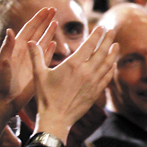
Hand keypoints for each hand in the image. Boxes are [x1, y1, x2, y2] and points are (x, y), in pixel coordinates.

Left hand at [0, 7, 57, 114]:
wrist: (7, 100)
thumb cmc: (2, 82)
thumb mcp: (3, 63)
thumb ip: (6, 47)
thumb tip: (10, 30)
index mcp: (17, 47)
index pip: (29, 28)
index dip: (38, 18)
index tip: (47, 9)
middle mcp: (25, 51)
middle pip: (37, 31)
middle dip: (45, 20)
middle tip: (54, 10)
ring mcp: (32, 59)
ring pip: (43, 41)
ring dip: (49, 31)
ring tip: (56, 22)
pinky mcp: (38, 68)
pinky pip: (46, 55)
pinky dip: (51, 48)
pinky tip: (55, 43)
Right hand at [29, 25, 117, 142]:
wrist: (56, 119)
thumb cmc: (46, 97)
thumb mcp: (39, 75)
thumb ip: (36, 56)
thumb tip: (29, 42)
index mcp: (73, 65)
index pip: (89, 45)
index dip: (96, 34)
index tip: (101, 27)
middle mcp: (86, 71)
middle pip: (102, 52)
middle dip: (108, 39)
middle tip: (113, 29)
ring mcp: (93, 82)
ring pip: (107, 64)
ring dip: (113, 53)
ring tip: (116, 44)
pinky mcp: (96, 92)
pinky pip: (107, 77)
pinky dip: (111, 69)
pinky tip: (112, 64)